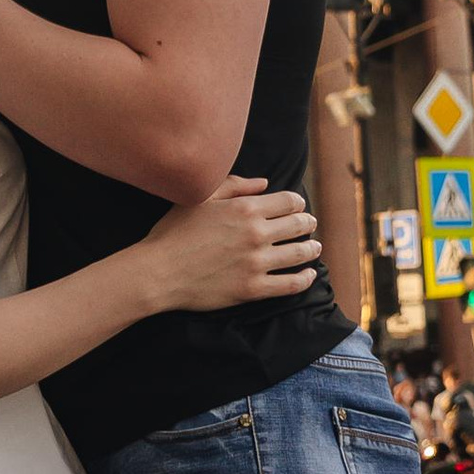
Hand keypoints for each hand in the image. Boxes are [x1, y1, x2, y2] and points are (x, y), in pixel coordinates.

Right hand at [138, 175, 322, 313]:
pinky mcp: (253, 289)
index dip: (298, 203)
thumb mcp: (201, 198)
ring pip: (299, 254)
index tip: (298, 206)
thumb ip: (234, 185)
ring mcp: (256, 263)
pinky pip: (290, 285)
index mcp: (245, 208)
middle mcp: (256, 234)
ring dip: (311, 249)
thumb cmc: (174, 232)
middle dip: (308, 223)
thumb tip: (265, 184)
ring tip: (314, 248)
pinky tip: (309, 275)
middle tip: (310, 225)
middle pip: (299, 225)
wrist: (158, 271)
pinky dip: (305, 279)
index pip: (289, 201)